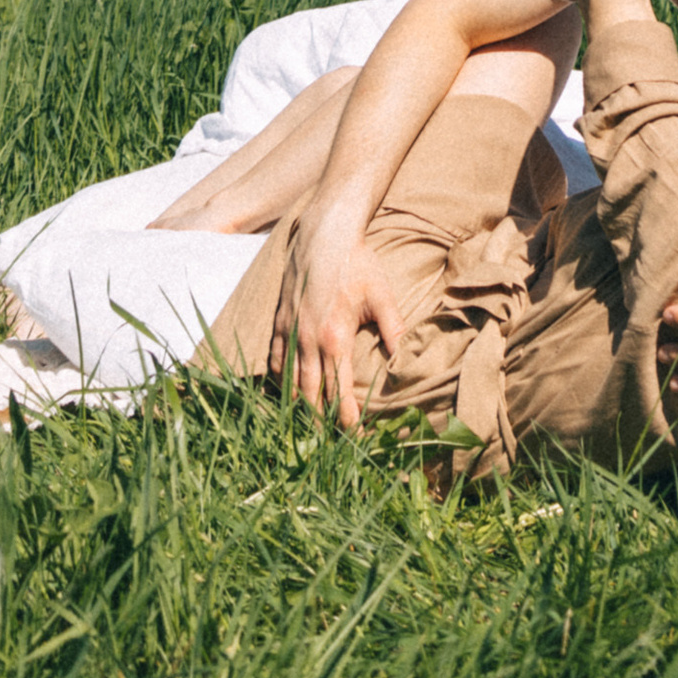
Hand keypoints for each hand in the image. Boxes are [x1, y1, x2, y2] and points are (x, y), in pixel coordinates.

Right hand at [270, 211, 406, 428]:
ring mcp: (290, 332)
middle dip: (320, 422)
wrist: (325, 234)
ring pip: (290, 382)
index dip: (346, 417)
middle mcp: (308, 340)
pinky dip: (281, 381)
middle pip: (311, 395)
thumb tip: (402, 356)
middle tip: (329, 443)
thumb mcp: (381, 295)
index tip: (355, 436)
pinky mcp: (279, 322)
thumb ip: (393, 328)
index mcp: (335, 337)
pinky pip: (276, 361)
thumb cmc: (357, 264)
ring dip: (299, 407)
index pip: (339, 390)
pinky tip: (289, 392)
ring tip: (308, 427)